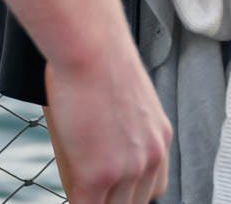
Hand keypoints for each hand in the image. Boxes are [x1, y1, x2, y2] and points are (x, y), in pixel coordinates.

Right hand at [45, 46, 170, 203]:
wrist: (89, 43)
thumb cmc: (97, 56)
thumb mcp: (126, 97)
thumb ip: (125, 127)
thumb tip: (103, 141)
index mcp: (160, 137)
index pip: (151, 188)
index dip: (127, 193)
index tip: (111, 191)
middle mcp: (151, 157)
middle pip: (133, 203)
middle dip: (111, 198)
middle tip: (93, 189)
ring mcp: (126, 169)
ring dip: (95, 200)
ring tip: (79, 185)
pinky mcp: (98, 175)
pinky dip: (76, 202)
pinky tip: (71, 195)